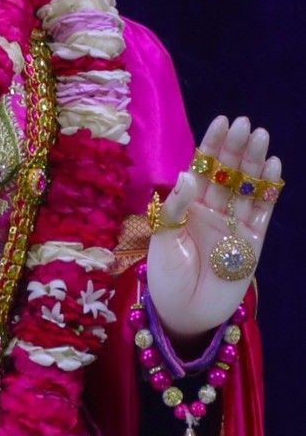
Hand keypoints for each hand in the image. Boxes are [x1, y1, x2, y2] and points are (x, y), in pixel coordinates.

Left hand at [146, 115, 280, 337]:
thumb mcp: (162, 238)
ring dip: (255, 163)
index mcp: (188, 205)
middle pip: (228, 173)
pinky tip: (273, 168)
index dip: (212, 145)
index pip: (202, 168)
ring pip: (247, 187)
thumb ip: (175, 207)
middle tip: (246, 124)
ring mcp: (234, 225)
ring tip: (261, 137)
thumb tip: (187, 173)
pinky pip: (262, 212)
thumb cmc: (165, 276)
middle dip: (236, 148)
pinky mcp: (252, 243)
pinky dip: (268, 191)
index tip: (222, 121)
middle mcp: (213, 210)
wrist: (183, 313)